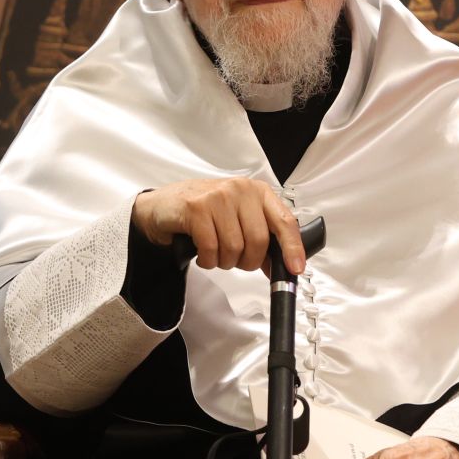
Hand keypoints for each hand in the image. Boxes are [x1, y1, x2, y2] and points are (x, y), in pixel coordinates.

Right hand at [132, 178, 305, 276]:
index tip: (295, 269)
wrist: (163, 206)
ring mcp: (218, 196)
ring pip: (234, 248)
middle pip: (258, 240)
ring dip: (224, 262)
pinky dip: (208, 260)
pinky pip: (211, 248)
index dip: (292, 247)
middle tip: (235, 261)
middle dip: (248, 262)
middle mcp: (240, 190)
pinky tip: (202, 254)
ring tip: (214, 254)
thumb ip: (260, 241)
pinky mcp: (196, 208)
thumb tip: (282, 267)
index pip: (284, 221)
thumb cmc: (203, 213)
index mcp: (257, 192)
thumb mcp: (236, 220)